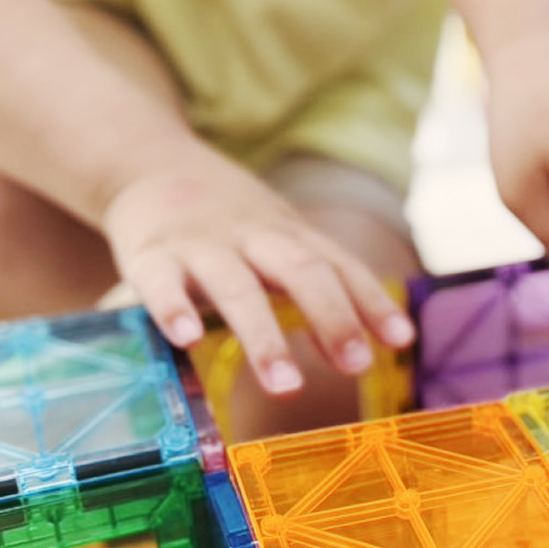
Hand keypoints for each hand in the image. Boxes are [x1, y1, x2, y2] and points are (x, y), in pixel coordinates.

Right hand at [101, 143, 414, 394]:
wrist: (147, 161)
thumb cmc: (225, 217)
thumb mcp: (277, 243)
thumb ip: (315, 294)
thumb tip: (357, 353)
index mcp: (288, 235)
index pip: (340, 266)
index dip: (371, 302)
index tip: (401, 340)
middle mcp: (252, 237)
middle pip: (300, 270)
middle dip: (332, 317)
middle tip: (356, 366)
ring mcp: (201, 245)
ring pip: (237, 287)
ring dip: (265, 337)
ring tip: (287, 386)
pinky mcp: (149, 254)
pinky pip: (160, 283)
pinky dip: (174, 309)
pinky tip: (188, 339)